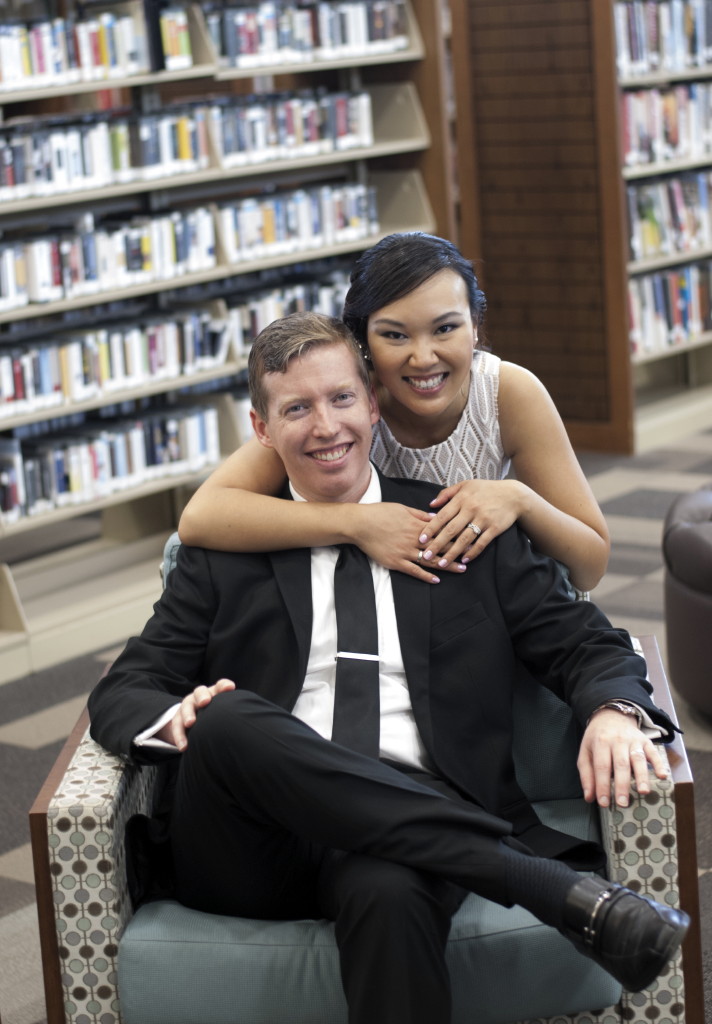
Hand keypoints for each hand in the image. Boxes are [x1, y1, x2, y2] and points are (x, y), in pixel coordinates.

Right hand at [157, 678, 235, 750]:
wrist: (195, 721)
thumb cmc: (217, 717)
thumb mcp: (224, 712)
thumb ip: (235, 715)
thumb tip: (256, 726)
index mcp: (214, 693)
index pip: (220, 685)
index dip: (224, 686)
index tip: (230, 688)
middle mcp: (200, 696)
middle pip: (200, 691)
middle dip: (203, 696)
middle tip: (206, 703)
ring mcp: (187, 706)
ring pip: (185, 707)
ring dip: (188, 714)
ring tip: (191, 724)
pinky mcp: (177, 719)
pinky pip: (176, 726)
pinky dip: (179, 736)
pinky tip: (184, 746)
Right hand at [351, 502, 467, 582]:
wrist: (361, 524)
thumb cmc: (380, 513)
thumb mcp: (402, 508)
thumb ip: (420, 514)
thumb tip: (436, 517)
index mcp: (416, 525)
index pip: (441, 531)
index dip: (456, 535)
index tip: (468, 538)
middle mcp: (414, 539)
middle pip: (439, 547)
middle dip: (456, 552)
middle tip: (470, 557)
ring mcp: (405, 551)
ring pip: (430, 560)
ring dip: (446, 565)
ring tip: (460, 569)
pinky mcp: (395, 561)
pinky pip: (414, 570)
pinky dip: (425, 575)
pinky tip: (436, 580)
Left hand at [418, 479, 524, 566]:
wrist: (513, 495)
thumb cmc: (486, 489)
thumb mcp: (466, 485)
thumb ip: (447, 493)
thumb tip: (430, 504)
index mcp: (462, 499)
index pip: (442, 516)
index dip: (430, 529)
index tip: (421, 540)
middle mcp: (471, 509)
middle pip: (451, 530)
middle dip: (437, 545)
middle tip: (425, 556)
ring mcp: (483, 519)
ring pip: (464, 539)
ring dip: (452, 553)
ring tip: (442, 563)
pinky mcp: (494, 528)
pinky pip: (482, 543)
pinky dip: (473, 552)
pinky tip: (464, 560)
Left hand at [577, 708, 668, 807]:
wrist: (611, 715)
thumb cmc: (597, 738)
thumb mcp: (586, 751)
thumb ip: (586, 774)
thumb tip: (590, 797)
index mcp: (601, 742)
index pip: (601, 766)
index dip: (602, 785)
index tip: (604, 803)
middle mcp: (618, 740)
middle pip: (621, 764)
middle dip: (622, 785)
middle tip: (623, 803)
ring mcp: (633, 740)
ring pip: (638, 759)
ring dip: (642, 776)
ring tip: (643, 792)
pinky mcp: (646, 741)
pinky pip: (654, 752)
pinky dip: (659, 764)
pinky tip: (662, 776)